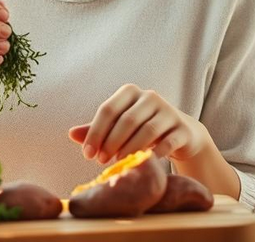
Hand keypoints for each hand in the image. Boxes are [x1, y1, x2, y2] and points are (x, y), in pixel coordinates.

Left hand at [68, 84, 205, 163]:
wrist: (182, 134)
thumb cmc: (142, 129)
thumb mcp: (119, 127)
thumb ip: (97, 129)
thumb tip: (71, 134)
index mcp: (130, 92)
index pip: (108, 110)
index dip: (96, 132)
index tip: (87, 154)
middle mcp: (150, 97)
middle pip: (127, 120)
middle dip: (111, 142)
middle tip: (101, 161)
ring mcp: (169, 112)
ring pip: (147, 130)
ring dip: (130, 149)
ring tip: (119, 163)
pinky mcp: (183, 129)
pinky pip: (168, 142)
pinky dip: (155, 154)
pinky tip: (144, 163)